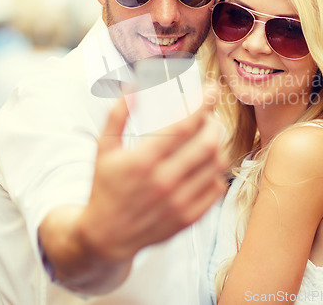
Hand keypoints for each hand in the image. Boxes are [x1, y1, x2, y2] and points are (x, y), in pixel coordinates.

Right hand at [39, 84, 226, 294]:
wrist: (106, 235)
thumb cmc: (106, 186)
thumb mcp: (103, 148)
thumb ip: (117, 115)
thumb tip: (134, 87)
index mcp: (143, 161)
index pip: (184, 127)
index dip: (203, 105)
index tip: (212, 90)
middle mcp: (164, 182)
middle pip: (207, 144)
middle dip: (214, 122)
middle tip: (210, 116)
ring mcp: (179, 202)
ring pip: (217, 164)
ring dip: (218, 144)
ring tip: (209, 137)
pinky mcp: (189, 218)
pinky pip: (217, 187)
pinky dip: (217, 170)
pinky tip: (205, 164)